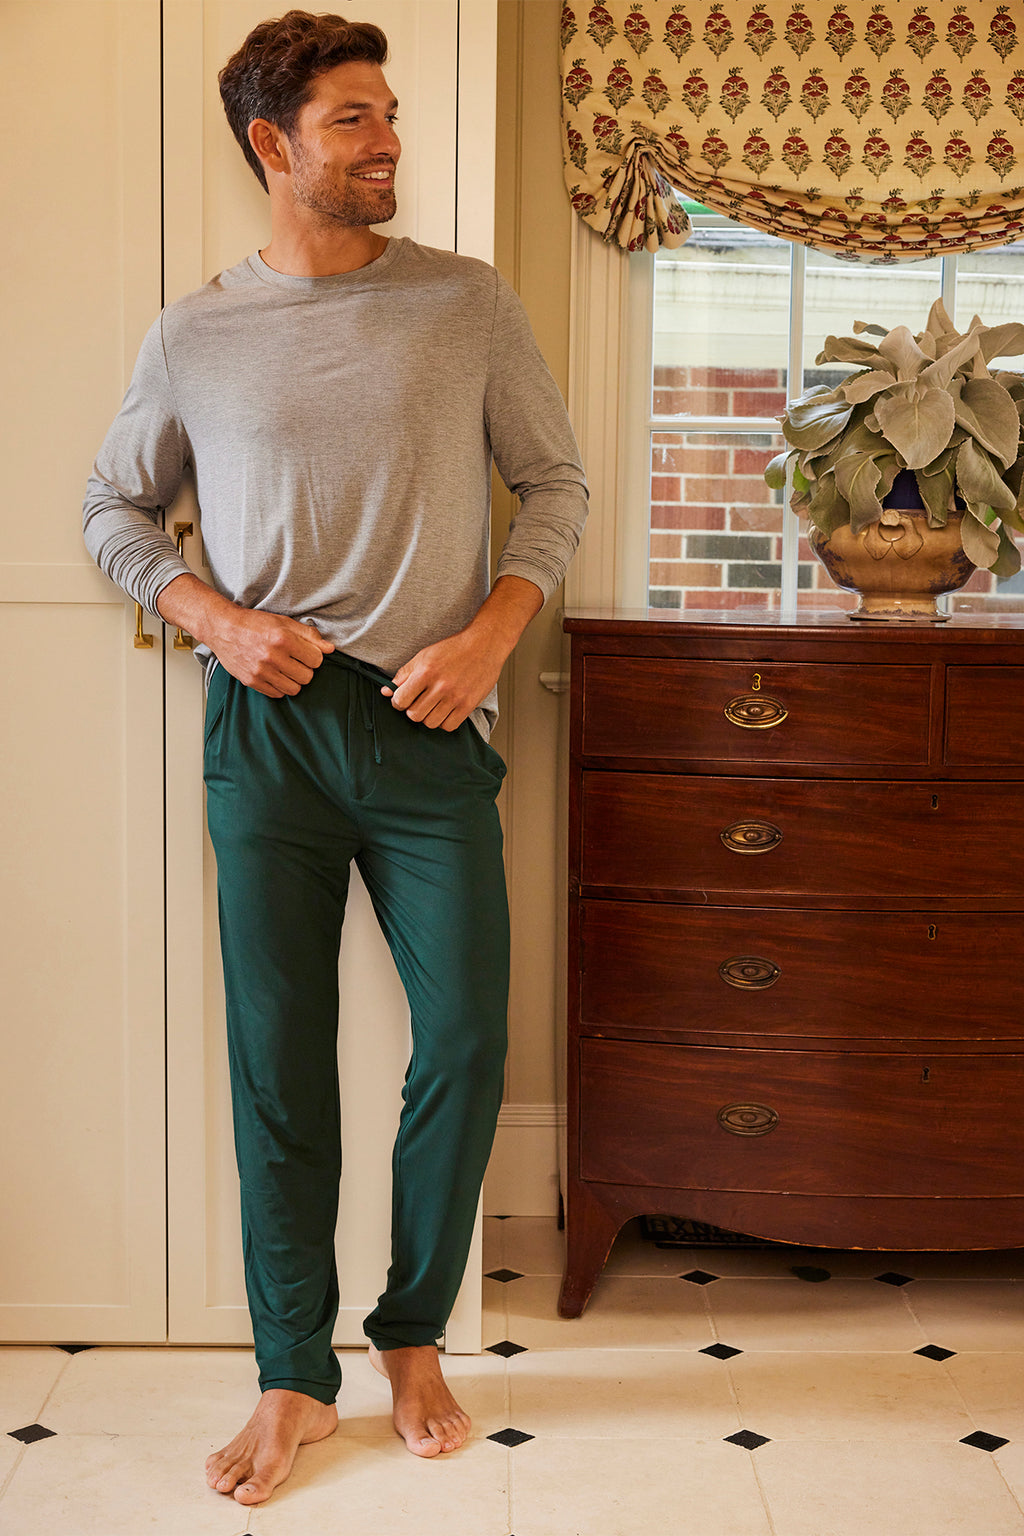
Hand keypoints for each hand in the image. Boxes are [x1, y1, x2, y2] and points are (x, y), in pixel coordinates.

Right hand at [209, 608, 333, 697]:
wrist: (224, 628)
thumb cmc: (255, 623)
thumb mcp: (284, 622)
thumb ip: (309, 635)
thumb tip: (330, 648)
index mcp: (283, 638)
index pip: (316, 660)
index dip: (314, 656)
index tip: (306, 653)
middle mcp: (273, 656)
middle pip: (307, 676)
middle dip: (305, 669)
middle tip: (296, 661)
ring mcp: (261, 671)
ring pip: (294, 689)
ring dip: (294, 680)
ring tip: (287, 669)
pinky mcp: (252, 681)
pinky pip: (277, 694)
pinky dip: (280, 687)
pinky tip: (276, 675)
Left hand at [382, 628, 503, 730]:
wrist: (484, 645)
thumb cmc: (453, 649)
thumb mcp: (424, 656)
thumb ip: (404, 674)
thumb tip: (386, 692)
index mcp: (425, 672)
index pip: (401, 700)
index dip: (398, 702)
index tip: (402, 699)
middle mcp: (440, 686)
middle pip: (414, 715)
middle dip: (412, 710)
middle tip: (418, 702)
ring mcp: (455, 697)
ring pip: (430, 723)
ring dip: (428, 717)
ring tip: (433, 706)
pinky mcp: (468, 705)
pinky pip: (449, 726)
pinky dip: (444, 722)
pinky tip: (445, 711)